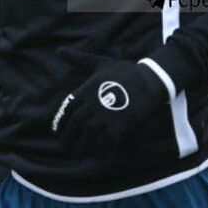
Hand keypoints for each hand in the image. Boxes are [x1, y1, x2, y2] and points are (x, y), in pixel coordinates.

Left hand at [50, 48, 169, 155]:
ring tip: (78, 156)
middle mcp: (94, 102)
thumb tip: (59, 51)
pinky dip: (102, 150)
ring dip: (82, 147)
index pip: (67, 109)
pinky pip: (108, 141)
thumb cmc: (123, 71)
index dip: (61, 123)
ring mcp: (107, 113)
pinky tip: (99, 156)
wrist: (150, 78)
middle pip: (76, 124)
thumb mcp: (98, 63)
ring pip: (90, 134)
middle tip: (66, 150)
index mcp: (86, 89)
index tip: (57, 132)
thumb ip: (78, 59)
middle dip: (69, 138)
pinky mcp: (122, 123)